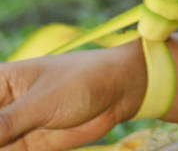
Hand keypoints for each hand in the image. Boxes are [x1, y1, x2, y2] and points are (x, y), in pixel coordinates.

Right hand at [0, 41, 146, 149]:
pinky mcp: (26, 146)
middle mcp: (2, 104)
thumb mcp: (41, 103)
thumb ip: (5, 124)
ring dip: (1, 147)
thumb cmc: (81, 81)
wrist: (118, 92)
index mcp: (0, 81)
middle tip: (4, 142)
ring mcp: (12, 127)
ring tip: (11, 147)